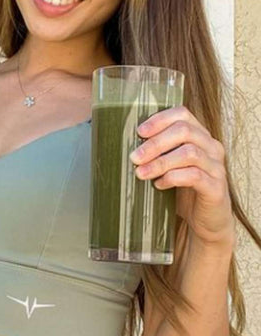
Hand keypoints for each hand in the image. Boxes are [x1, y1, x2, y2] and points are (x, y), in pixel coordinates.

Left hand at [131, 106, 234, 248]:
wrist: (206, 220)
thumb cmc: (182, 189)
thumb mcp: (168, 166)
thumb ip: (155, 152)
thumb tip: (118, 144)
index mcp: (199, 136)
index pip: (182, 114)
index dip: (159, 119)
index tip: (139, 132)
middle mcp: (212, 147)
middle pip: (184, 131)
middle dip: (155, 143)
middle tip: (134, 157)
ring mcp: (217, 167)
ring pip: (189, 153)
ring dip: (160, 162)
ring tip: (140, 173)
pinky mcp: (217, 188)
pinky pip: (195, 176)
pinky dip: (172, 178)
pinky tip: (159, 184)